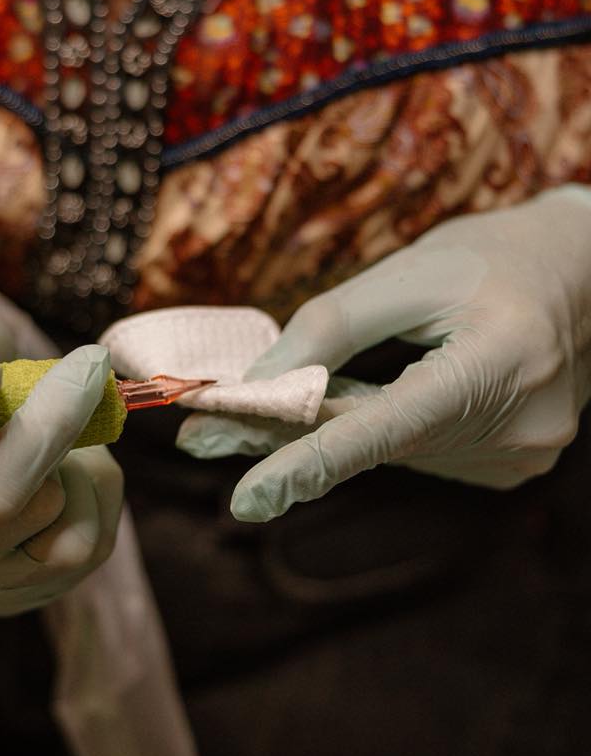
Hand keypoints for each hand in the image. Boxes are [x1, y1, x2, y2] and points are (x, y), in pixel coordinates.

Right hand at [0, 294, 123, 613]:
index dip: (48, 428)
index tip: (89, 367)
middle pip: (35, 514)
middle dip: (64, 443)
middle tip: (59, 391)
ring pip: (74, 543)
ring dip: (84, 476)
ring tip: (55, 435)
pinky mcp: (13, 597)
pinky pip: (89, 553)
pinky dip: (93, 500)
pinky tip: (63, 470)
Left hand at [176, 187, 590, 521]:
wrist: (587, 272)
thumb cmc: (496, 256)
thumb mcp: (411, 271)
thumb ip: (333, 326)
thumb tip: (261, 383)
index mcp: (502, 361)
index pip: (388, 427)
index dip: (311, 462)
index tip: (249, 499)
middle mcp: (519, 425)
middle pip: (375, 443)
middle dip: (284, 439)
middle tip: (203, 437)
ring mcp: (519, 454)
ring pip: (391, 451)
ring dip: (325, 433)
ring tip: (266, 408)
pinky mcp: (510, 464)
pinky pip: (417, 450)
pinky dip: (373, 432)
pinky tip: (355, 403)